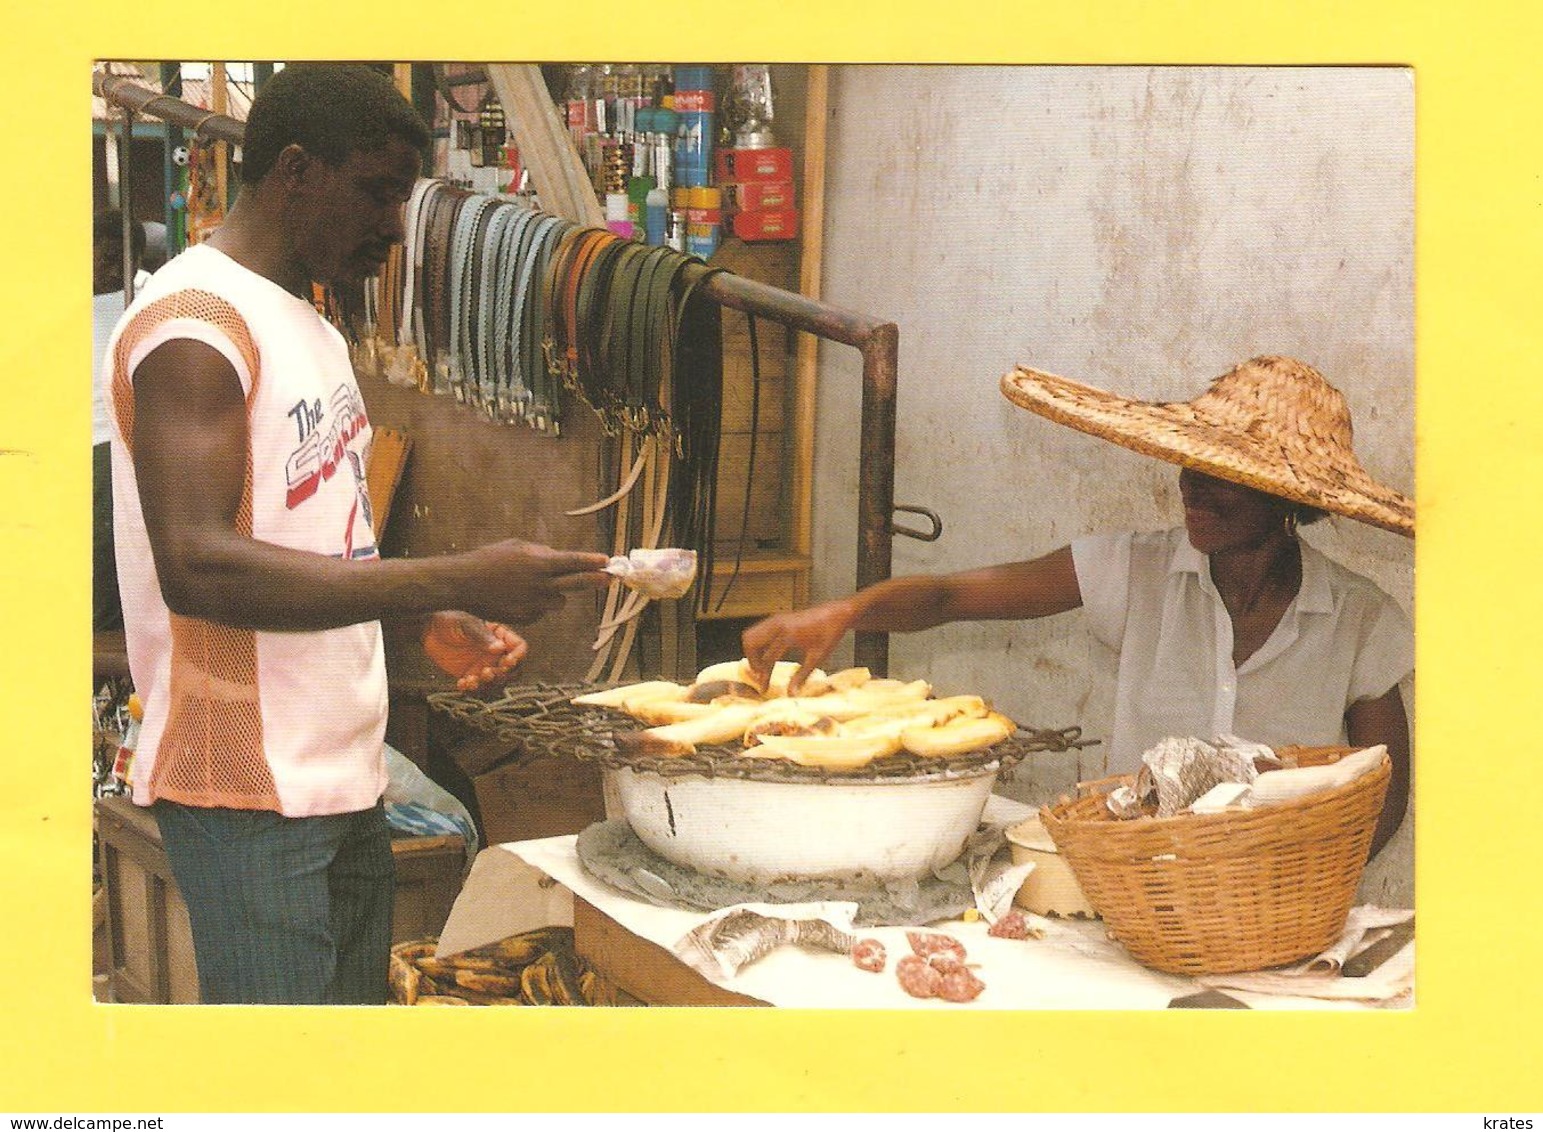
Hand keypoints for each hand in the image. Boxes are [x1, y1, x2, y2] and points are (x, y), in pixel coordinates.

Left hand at [423, 611, 528, 690]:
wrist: (428, 631)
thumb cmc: (450, 620)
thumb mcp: (466, 625)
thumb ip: (482, 636)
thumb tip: (500, 648)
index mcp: (500, 636)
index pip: (519, 647)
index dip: (518, 656)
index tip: (507, 661)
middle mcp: (495, 652)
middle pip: (513, 669)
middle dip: (503, 674)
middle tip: (487, 672)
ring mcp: (484, 664)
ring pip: (497, 681)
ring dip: (487, 684)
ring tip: (472, 679)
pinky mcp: (471, 674)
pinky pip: (478, 687)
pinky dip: (472, 688)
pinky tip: (461, 683)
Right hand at [455, 541, 611, 625]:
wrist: (462, 584)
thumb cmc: (488, 560)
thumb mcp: (516, 547)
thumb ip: (541, 553)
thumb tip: (560, 560)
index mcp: (539, 563)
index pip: (574, 562)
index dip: (592, 562)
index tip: (607, 561)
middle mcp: (541, 584)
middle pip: (577, 584)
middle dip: (596, 580)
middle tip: (610, 578)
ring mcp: (534, 604)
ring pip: (559, 601)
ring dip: (554, 593)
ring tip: (530, 585)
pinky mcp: (527, 618)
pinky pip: (541, 611)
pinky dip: (536, 604)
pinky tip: (516, 596)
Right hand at [742, 601, 854, 694]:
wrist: (835, 614)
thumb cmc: (828, 635)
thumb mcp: (817, 657)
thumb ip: (802, 676)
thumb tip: (791, 694)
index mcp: (788, 635)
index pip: (767, 659)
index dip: (764, 676)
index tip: (764, 689)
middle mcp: (778, 625)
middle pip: (751, 643)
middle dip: (752, 661)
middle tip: (761, 674)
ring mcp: (776, 619)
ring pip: (751, 635)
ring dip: (752, 652)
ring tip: (762, 666)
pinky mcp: (777, 618)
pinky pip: (758, 630)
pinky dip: (757, 643)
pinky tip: (767, 654)